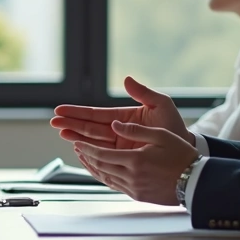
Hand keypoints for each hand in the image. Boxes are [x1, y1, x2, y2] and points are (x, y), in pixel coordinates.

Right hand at [51, 76, 194, 148]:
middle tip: (54, 122)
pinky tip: (77, 149)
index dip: (78, 113)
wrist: (185, 151)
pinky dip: (89, 154)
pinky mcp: (122, 160)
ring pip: (92, 142)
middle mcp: (118, 132)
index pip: (96, 115)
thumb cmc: (174, 127)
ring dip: (76, 138)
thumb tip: (127, 79)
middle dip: (71, 124)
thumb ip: (143, 93)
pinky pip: (102, 157)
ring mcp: (118, 147)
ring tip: (61, 133)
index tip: (61, 110)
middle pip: (89, 128)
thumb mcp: (161, 105)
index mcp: (123, 118)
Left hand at [73, 120, 198, 205]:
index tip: (77, 141)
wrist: (196, 182)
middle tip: (76, 147)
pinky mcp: (138, 195)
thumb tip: (114, 125)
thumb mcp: (161, 136)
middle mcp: (131, 176)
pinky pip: (114, 186)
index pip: (102, 154)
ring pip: (105, 178)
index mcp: (135, 160)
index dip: (87, 148)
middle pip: (100, 166)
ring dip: (92, 167)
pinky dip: (103, 177)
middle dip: (85, 156)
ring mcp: (134, 188)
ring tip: (84, 158)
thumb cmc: (182, 157)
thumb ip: (136, 130)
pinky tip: (101, 171)